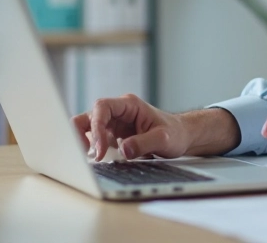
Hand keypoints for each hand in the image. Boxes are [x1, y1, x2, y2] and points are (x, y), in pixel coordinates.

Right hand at [71, 94, 240, 161]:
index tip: (99, 150)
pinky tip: (99, 161)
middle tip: (92, 156)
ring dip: (85, 142)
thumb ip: (144, 143)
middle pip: (88, 116)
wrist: (181, 137)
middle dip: (84, 135)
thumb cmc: (175, 133)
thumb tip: (123, 151)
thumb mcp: (164, 138)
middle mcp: (118, 112)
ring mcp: (113, 124)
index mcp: (129, 105)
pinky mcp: (112, 136)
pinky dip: (91, 149)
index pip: (102, 107)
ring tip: (94, 159)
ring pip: (87, 127)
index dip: (96, 127)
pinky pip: (94, 140)